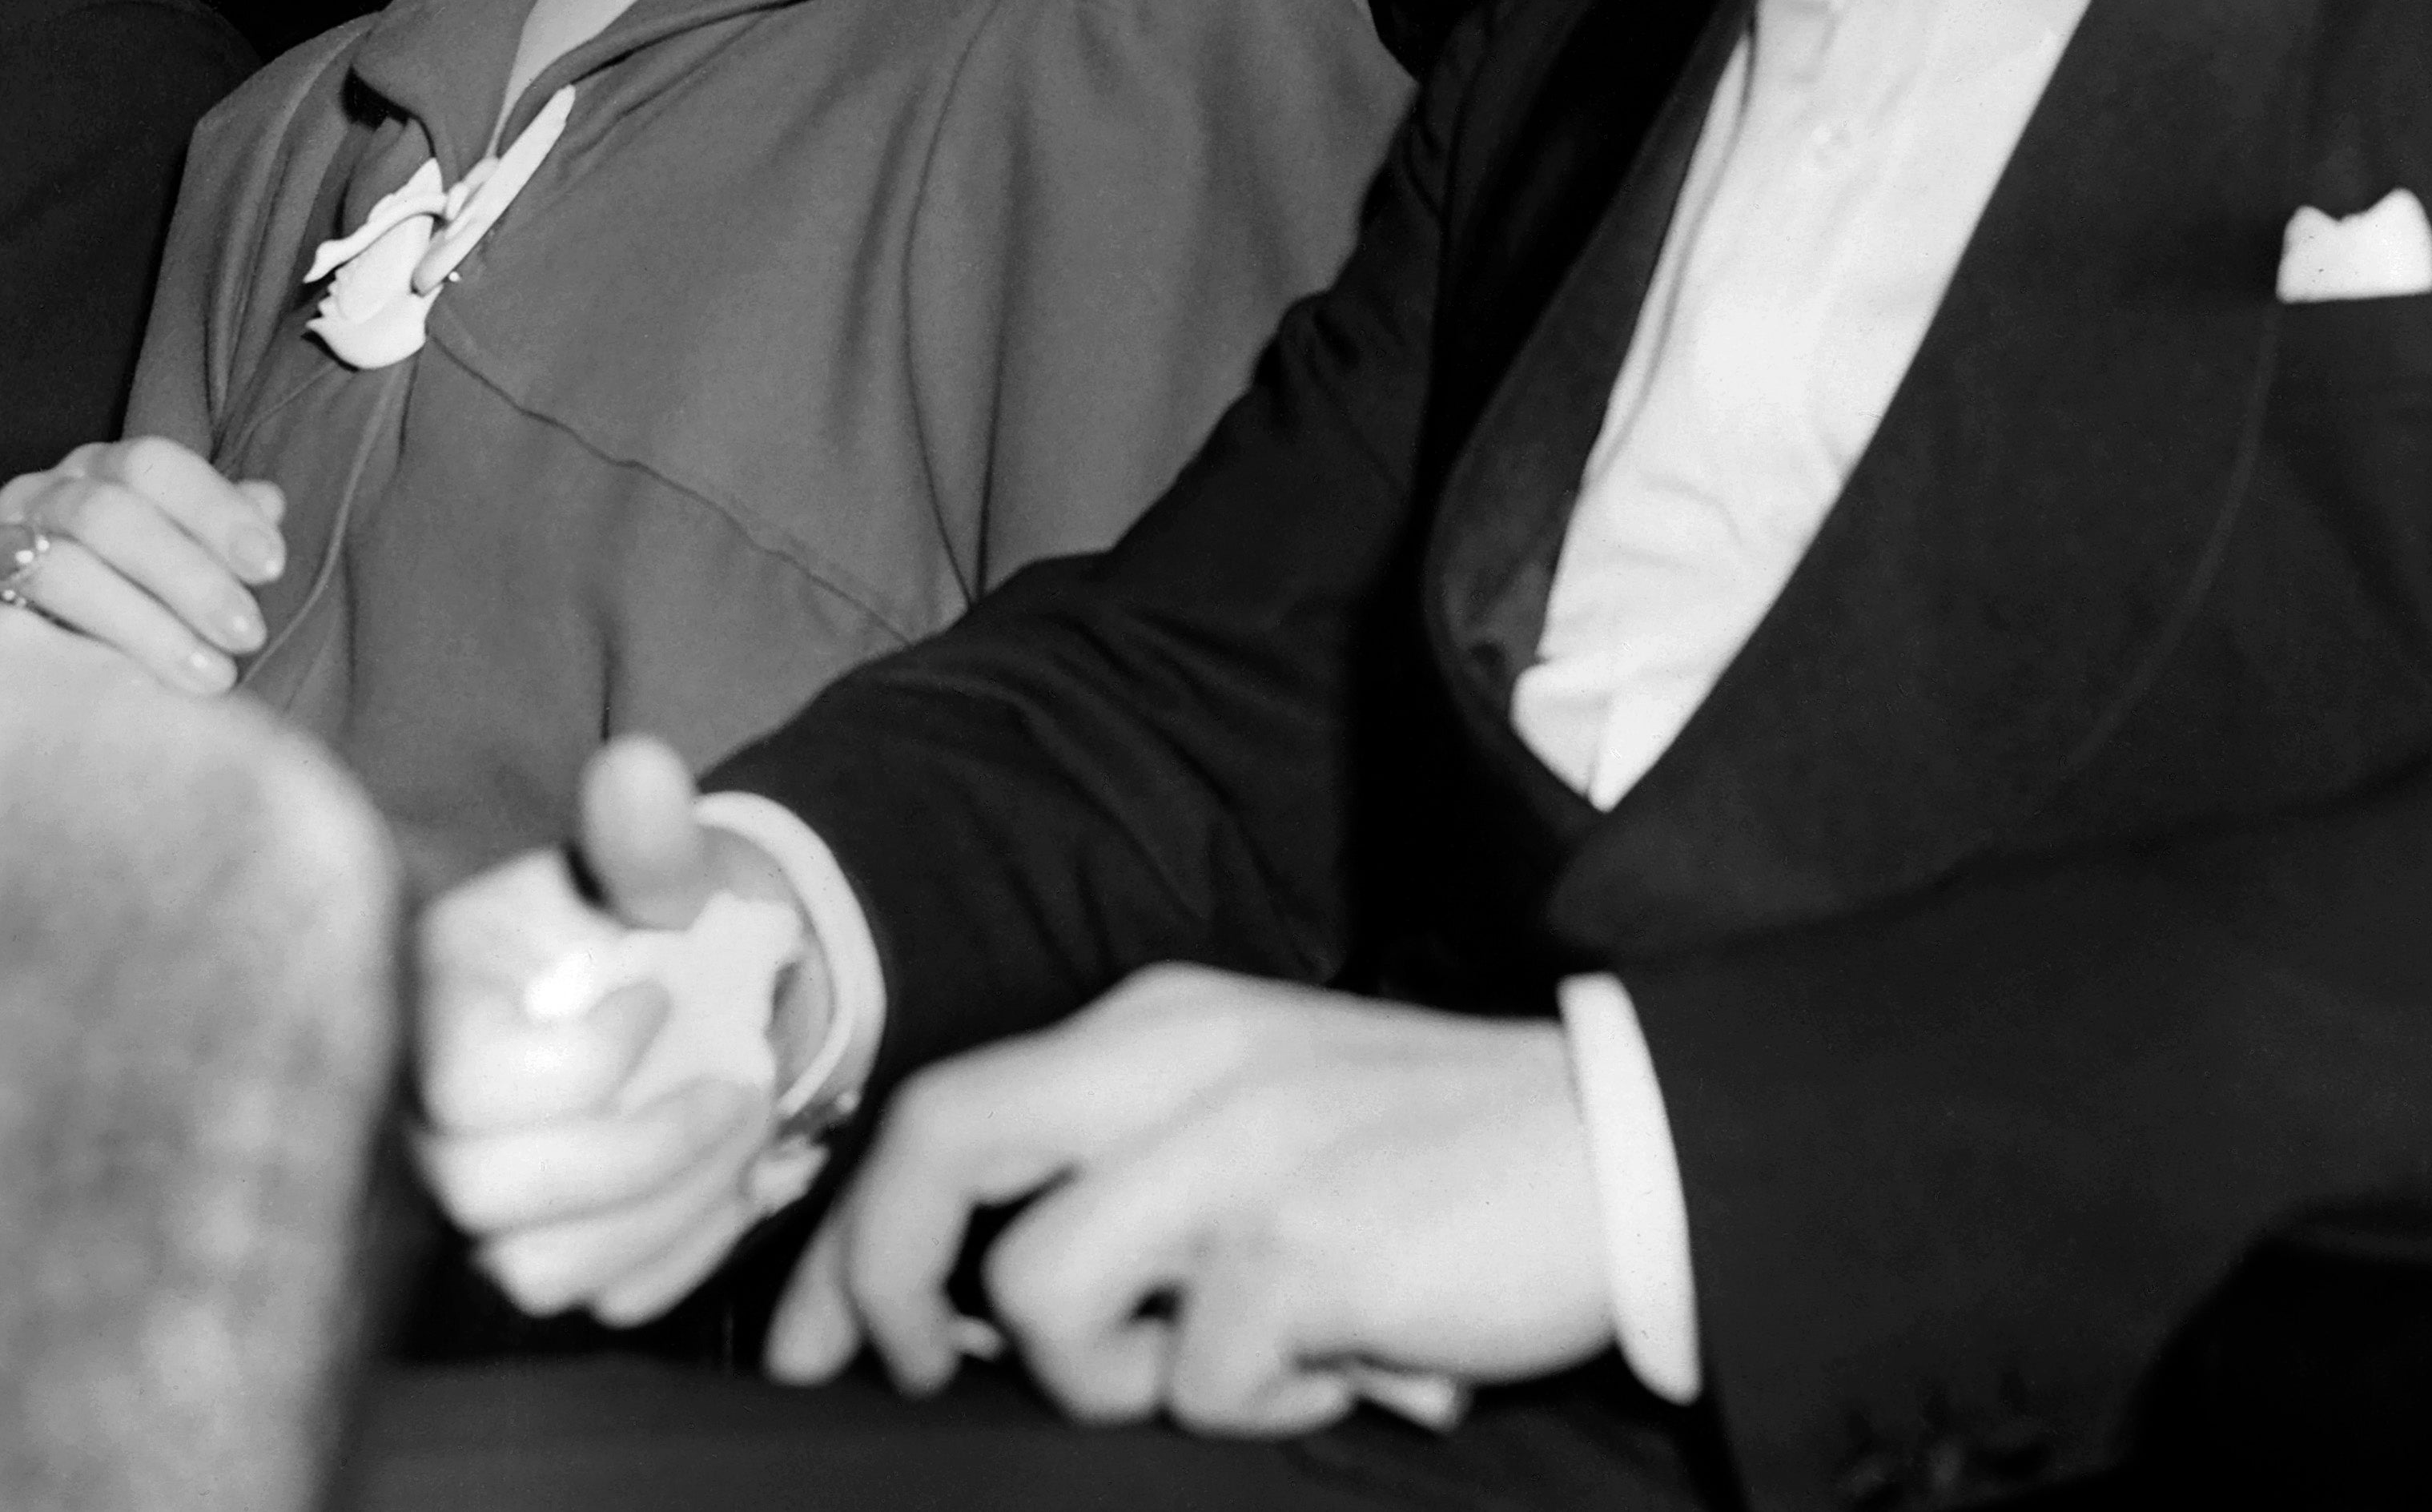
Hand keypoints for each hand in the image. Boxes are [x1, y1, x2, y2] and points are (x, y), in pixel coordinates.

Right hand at [0, 437, 287, 694]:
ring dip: (145, 626)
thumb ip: (214, 541)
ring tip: (209, 679)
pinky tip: (124, 698)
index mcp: (93, 475)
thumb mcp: (175, 579)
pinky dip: (75, 663)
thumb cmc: (116, 627)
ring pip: (61, 570)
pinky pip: (6, 635)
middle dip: (189, 575)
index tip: (271, 566)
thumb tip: (269, 501)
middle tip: (247, 634)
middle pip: (108, 514)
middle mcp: (30, 499)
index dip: (215, 509)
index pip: (151, 465)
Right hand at [416, 736, 826, 1324]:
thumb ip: (645, 834)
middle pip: (485, 1194)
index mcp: (426, 1000)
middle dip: (645, 1147)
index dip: (581, 1059)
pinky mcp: (537, 1258)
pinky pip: (607, 1299)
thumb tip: (638, 768)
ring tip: (748, 1121)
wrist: (687, 981)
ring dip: (674, 1204)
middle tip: (742, 1082)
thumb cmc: (650, 916)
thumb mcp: (658, 864)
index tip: (665, 995)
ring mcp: (470, 1203)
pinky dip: (692, 1244)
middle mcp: (417, 1115)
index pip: (460, 1083)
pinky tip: (740, 1174)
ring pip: (540, 1271)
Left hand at [775, 967, 1610, 1433]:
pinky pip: (1195, 1379)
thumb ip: (1133, 1163)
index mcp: (1159, 1026)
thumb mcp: (1259, 1102)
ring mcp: (1235, 1150)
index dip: (849, 1234)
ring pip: (1041, 1299)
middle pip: (938, 1148)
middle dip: (877, 1281)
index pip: (943, 1105)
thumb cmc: (1433, 1149)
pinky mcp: (1301, 1246)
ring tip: (1227, 1368)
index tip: (810, 1339)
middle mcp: (1177, 1063)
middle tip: (905, 1372)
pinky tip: (1339, 1367)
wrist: (1621, 1144)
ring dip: (1112, 1377)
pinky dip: (1255, 1406)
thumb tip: (983, 1304)